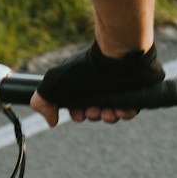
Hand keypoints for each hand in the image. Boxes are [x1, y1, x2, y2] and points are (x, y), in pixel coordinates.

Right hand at [30, 41, 164, 127]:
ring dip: (107, 117)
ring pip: (112, 114)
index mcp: (83, 86)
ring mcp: (118, 90)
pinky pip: (131, 110)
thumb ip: (42, 102)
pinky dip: (125, 114)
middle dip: (92, 116)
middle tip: (93, 110)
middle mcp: (99, 88)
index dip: (78, 115)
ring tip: (106, 111)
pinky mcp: (134, 92)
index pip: (80, 108)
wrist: (115, 55)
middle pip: (96, 113)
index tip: (79, 113)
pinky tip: (120, 109)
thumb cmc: (85, 68)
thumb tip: (51, 121)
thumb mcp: (54, 83)